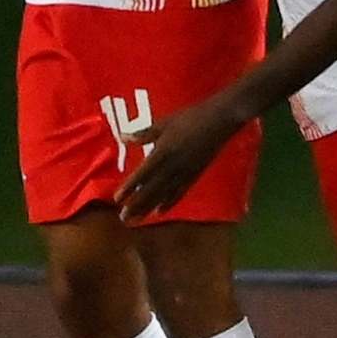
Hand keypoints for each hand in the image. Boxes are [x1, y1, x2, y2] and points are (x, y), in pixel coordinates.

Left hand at [117, 93, 250, 222]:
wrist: (219, 121)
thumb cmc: (189, 118)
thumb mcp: (162, 124)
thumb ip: (142, 134)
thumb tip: (121, 137)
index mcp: (163, 152)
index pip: (143, 174)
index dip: (130, 187)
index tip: (117, 199)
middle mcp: (173, 166)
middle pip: (152, 190)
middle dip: (137, 205)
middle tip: (124, 218)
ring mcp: (185, 172)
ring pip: (164, 194)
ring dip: (149, 208)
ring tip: (137, 219)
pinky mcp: (195, 175)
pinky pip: (180, 192)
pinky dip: (169, 203)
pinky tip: (160, 212)